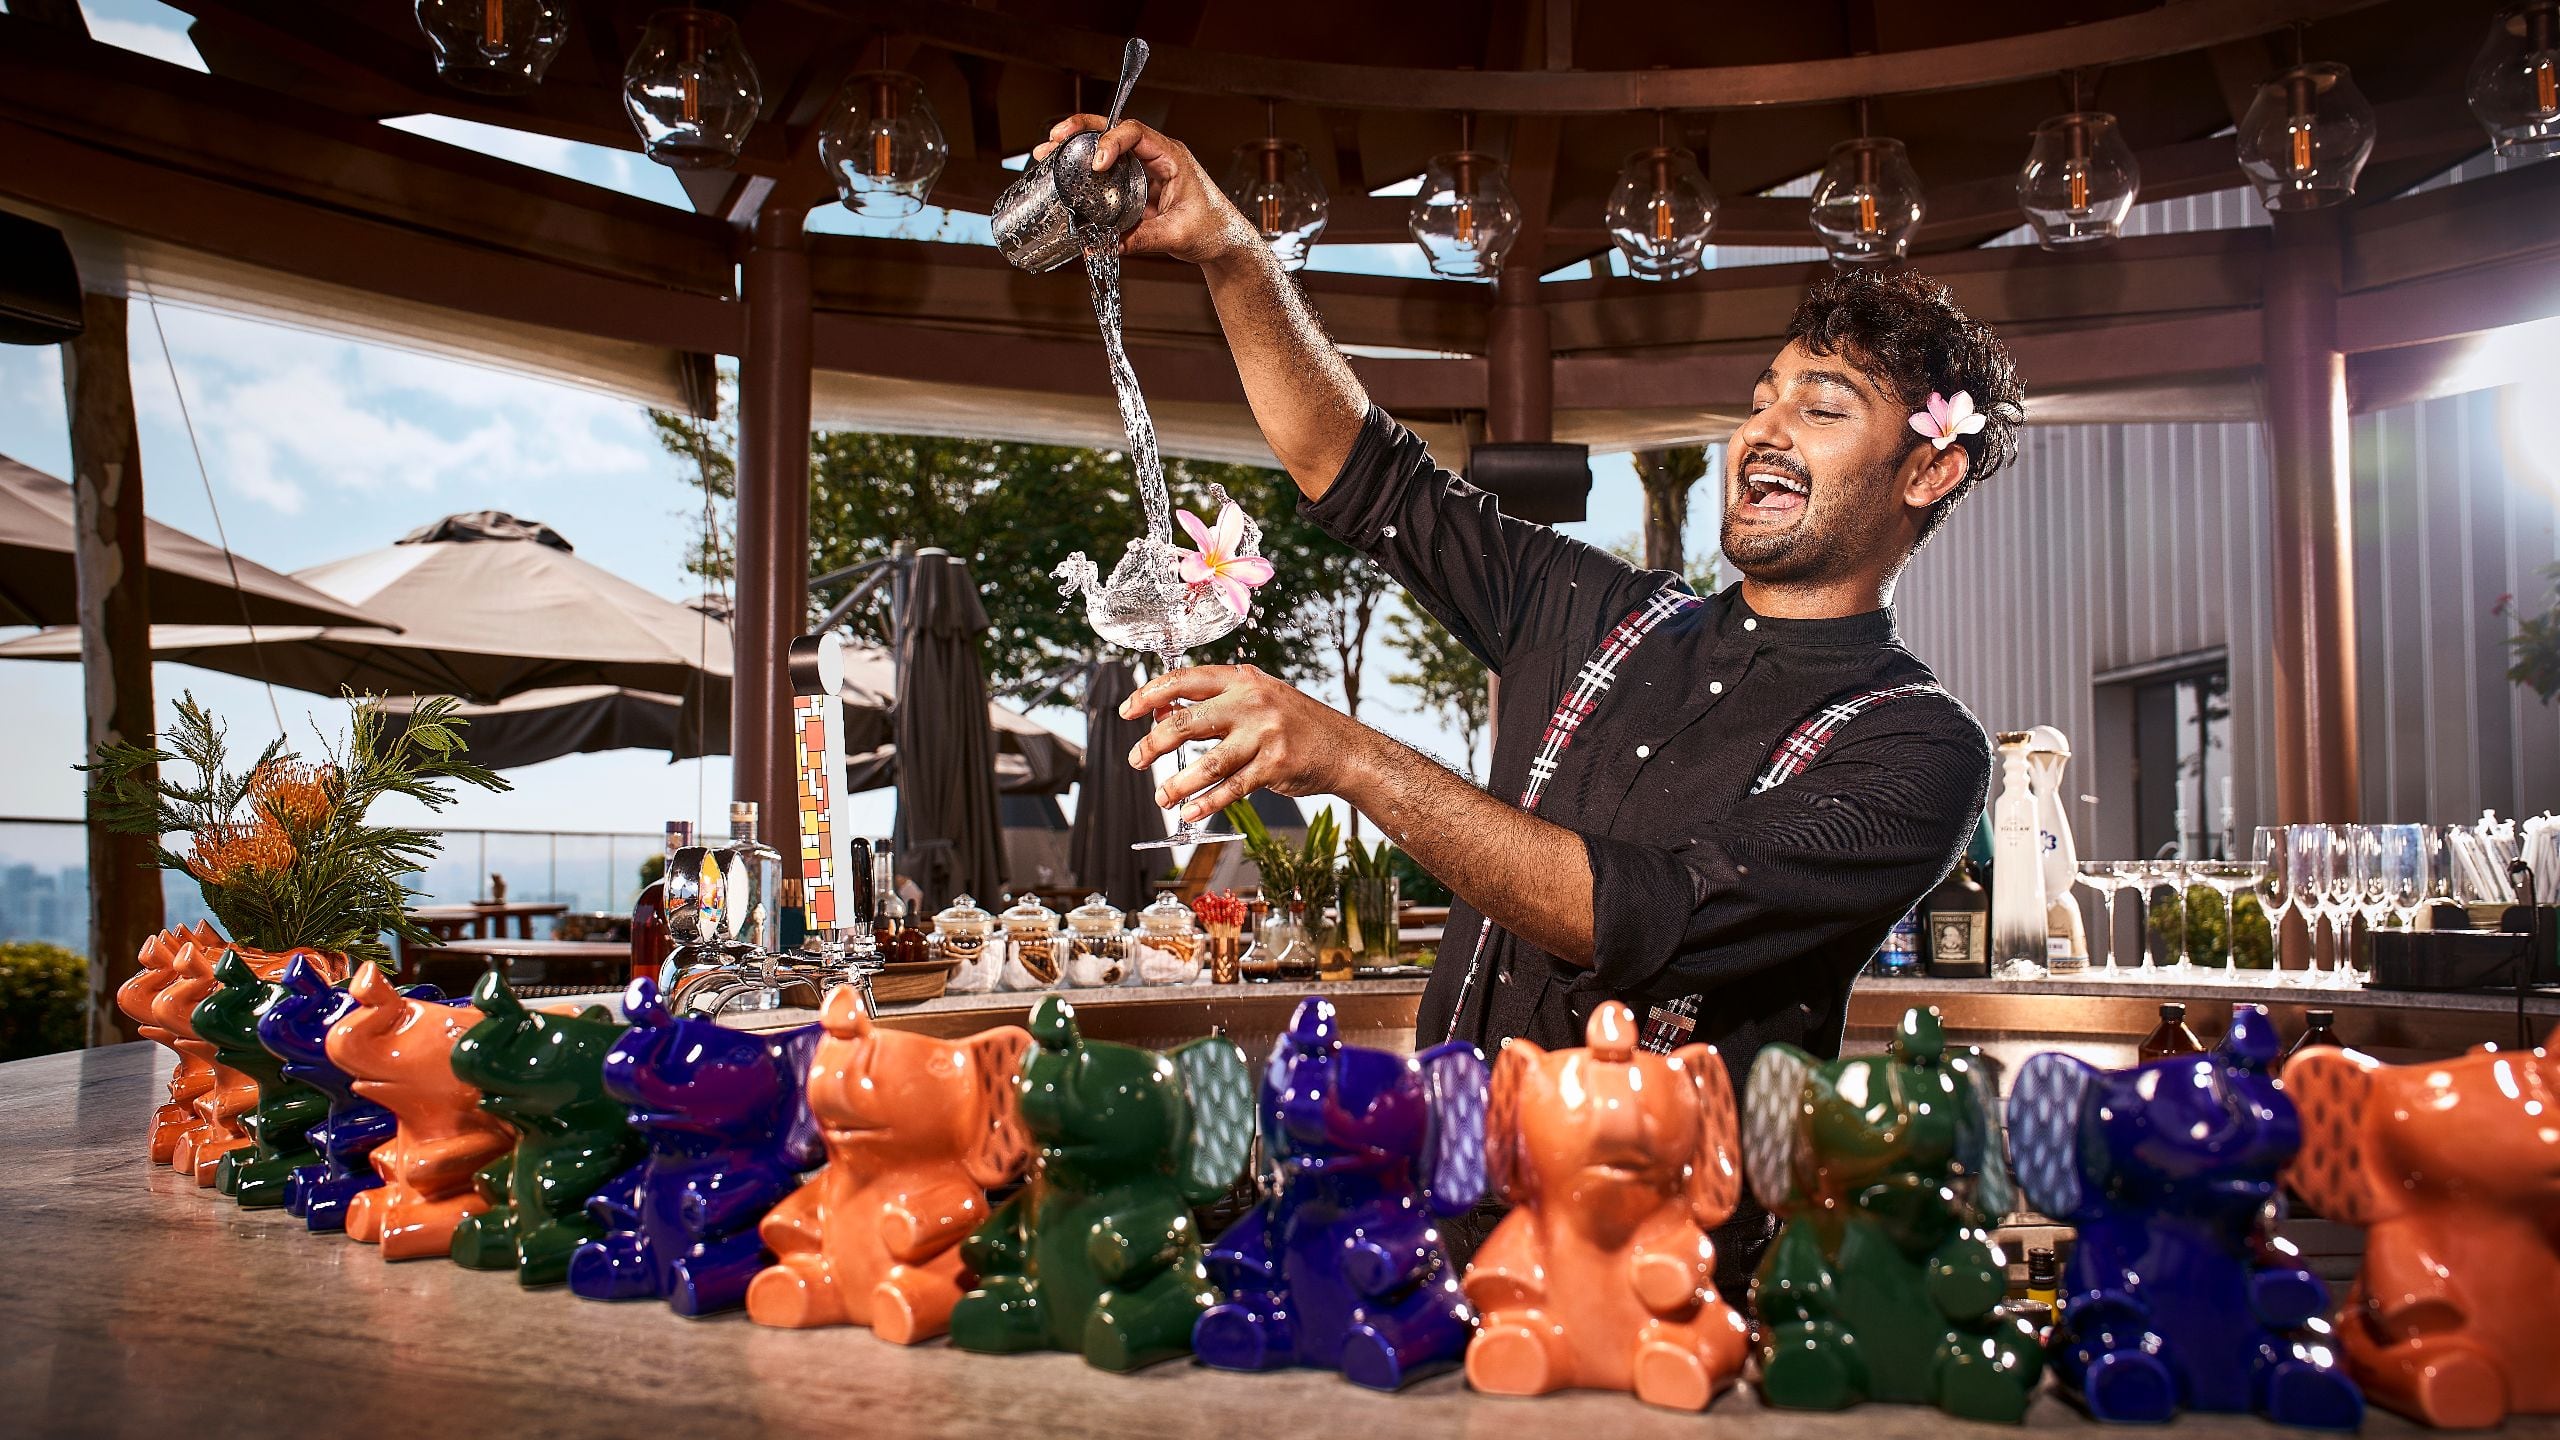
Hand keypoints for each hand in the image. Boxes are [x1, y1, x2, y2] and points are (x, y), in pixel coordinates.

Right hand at [1035, 115, 1256, 265]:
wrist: (1226, 242)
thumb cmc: (1214, 229)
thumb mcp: (1177, 235)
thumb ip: (1140, 239)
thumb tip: (1104, 246)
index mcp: (1172, 156)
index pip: (1136, 133)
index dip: (1112, 142)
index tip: (1097, 164)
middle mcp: (1156, 155)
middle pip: (1114, 129)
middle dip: (1082, 129)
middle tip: (1055, 137)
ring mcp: (1146, 169)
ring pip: (1108, 147)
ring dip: (1078, 146)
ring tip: (1049, 153)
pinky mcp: (1138, 185)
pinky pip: (1109, 171)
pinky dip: (1086, 170)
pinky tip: (1065, 175)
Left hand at [1121, 664, 1370, 821]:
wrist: (1344, 748)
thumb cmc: (1294, 723)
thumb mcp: (1256, 699)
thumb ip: (1213, 705)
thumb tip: (1161, 714)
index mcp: (1242, 680)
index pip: (1184, 680)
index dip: (1149, 694)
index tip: (1127, 711)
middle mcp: (1251, 703)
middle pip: (1186, 722)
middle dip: (1153, 744)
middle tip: (1136, 760)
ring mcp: (1264, 734)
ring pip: (1207, 763)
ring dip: (1177, 784)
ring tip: (1162, 796)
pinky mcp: (1274, 766)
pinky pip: (1231, 788)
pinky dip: (1206, 803)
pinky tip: (1190, 811)